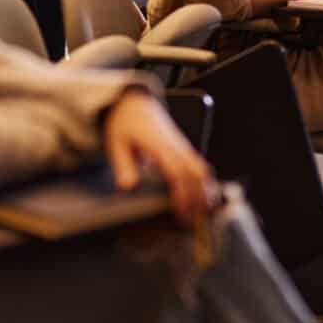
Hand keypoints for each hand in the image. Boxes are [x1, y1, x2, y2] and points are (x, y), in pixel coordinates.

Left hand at [104, 90, 215, 225]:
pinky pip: (199, 165)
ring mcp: (182, 145)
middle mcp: (175, 145)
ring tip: (204, 212)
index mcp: (159, 144)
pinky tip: (204, 196)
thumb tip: (129, 187)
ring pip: (202, 168)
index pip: (176, 171)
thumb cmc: (125, 122)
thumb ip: (123, 164)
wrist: (135, 101)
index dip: (181, 192)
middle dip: (198, 196)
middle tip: (193, 220)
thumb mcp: (116, 143)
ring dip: (205, 189)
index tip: (180, 211)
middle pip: (196, 172)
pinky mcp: (183, 147)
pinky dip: (204, 181)